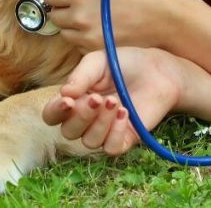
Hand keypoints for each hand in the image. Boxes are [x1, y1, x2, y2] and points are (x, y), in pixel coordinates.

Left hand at [42, 0, 186, 52]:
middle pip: (54, 16)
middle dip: (64, 8)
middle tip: (83, 3)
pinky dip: (85, 39)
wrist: (167, 19)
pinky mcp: (98, 53)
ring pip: (66, 33)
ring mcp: (88, 40)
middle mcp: (80, 19)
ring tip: (95, 16)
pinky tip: (103, 29)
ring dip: (73, 25)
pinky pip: (80, 46)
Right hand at [42, 47, 182, 154]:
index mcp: (74, 99)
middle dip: (81, 116)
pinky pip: (110, 148)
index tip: (68, 101)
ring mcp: (104, 130)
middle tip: (98, 97)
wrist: (158, 71)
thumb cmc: (124, 64)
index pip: (52, 115)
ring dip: (100, 123)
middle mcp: (86, 118)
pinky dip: (115, 133)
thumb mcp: (98, 62)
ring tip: (115, 102)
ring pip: (89, 141)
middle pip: (68, 132)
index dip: (55, 111)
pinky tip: (125, 113)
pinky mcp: (124, 139)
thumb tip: (64, 94)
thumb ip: (80, 76)